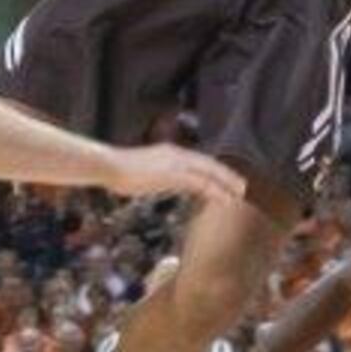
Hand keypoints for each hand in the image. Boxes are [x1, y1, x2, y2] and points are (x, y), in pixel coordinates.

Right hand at [103, 143, 245, 206]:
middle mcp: (176, 154)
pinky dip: (215, 190)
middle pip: (208, 164)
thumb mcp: (141, 171)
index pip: (198, 161)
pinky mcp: (173, 173)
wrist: (108, 165)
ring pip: (209, 172)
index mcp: (169, 152)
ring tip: (239, 194)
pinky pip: (201, 182)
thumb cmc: (118, 170)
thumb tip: (159, 182)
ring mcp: (176, 162)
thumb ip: (155, 175)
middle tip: (242, 187)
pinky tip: (224, 198)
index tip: (226, 180)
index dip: (214, 171)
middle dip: (226, 175)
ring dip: (226, 183)